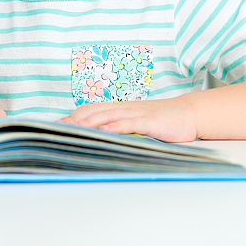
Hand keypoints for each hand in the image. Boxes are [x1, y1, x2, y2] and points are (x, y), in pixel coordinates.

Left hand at [60, 97, 196, 141]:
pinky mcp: (150, 120)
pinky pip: (130, 122)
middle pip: (93, 111)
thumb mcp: (136, 122)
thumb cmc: (160, 121)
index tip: (57, 125)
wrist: (188, 114)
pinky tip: (106, 131)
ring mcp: (136, 113)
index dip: (73, 116)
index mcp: (118, 108)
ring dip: (89, 123)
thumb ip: (119, 126)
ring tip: (73, 129)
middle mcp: (124, 107)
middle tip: (58, 128)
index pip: (90, 110)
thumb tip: (98, 138)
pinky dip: (116, 126)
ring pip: (108, 115)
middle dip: (74, 120)